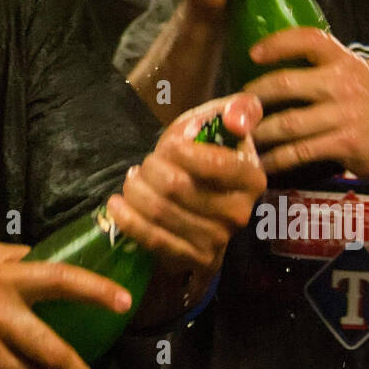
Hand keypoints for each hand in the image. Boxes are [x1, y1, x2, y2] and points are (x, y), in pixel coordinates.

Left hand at [105, 92, 266, 276]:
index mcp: (251, 177)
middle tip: (146, 164)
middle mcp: (239, 212)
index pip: (213, 163)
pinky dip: (127, 218)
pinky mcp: (194, 259)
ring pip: (159, 210)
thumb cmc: (207, 156)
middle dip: (150, 168)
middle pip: (176, 186)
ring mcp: (218, 239)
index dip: (179, 150)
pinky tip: (118, 204)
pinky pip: (152, 238)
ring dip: (135, 190)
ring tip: (133, 180)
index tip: (168, 145)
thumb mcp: (222, 125)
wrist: (202, 207)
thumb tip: (235, 119)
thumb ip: (238, 110)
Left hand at [244, 28, 368, 179]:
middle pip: (285, 83)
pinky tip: (263, 162)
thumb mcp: (360, 76)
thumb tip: (279, 63)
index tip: (253, 53)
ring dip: (258, 132)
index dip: (278, 43)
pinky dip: (276, 160)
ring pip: (287, 123)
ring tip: (241, 136)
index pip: (310, 39)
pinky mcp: (345, 144)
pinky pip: (299, 152)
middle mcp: (345, 84)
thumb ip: (326, 68)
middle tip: (236, 105)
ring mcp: (345, 115)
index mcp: (346, 61)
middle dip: (254, 96)